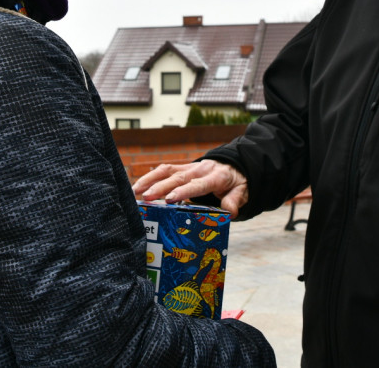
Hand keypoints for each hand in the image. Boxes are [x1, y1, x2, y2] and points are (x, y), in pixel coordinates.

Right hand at [132, 160, 248, 217]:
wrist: (234, 165)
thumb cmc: (236, 182)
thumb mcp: (242, 192)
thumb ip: (235, 200)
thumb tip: (229, 212)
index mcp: (216, 177)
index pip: (198, 184)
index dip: (184, 191)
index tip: (170, 199)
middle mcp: (200, 169)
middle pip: (178, 177)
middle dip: (161, 187)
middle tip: (146, 198)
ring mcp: (190, 167)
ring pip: (167, 170)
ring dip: (150, 179)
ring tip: (135, 191)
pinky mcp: (182, 167)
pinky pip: (165, 170)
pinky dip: (151, 177)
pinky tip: (138, 187)